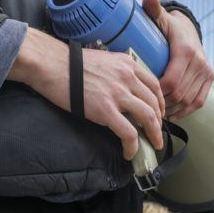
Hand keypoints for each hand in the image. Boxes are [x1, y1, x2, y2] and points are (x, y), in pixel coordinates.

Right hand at [7, 28, 164, 159]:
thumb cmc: (70, 63)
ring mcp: (118, 94)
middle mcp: (127, 77)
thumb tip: (122, 88)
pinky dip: (132, 146)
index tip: (159, 112)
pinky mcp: (106, 110)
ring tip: (153, 144)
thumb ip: (117, 72)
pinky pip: (128, 133)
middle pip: (154, 103)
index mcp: (127, 64)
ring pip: (148, 118)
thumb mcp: (103, 60)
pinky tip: (129, 152)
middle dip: (159, 121)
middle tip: (157, 132)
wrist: (52, 64)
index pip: (154, 85)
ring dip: (153, 134)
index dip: (160, 102)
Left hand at [141, 0, 213, 119]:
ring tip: (156, 112)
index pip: (170, 80)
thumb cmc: (169, 27)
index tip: (143, 94)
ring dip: (172, 109)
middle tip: (146, 106)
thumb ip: (153, 9)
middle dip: (162, 103)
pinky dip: (185, 111)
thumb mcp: (161, 18)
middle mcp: (199, 62)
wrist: (189, 30)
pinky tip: (172, 115)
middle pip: (179, 93)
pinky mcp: (210, 79)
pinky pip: (199, 101)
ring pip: (189, 100)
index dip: (156, 92)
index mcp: (185, 50)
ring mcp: (206, 72)